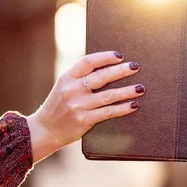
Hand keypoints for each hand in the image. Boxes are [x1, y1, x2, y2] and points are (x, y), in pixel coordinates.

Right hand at [26, 51, 144, 162]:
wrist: (46, 130)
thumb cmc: (60, 104)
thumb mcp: (64, 85)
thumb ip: (81, 76)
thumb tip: (109, 66)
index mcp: (67, 77)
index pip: (88, 62)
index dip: (105, 57)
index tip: (119, 56)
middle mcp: (72, 90)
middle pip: (101, 77)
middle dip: (121, 71)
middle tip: (136, 66)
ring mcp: (78, 106)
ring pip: (108, 95)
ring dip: (126, 91)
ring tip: (140, 88)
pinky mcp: (84, 120)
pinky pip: (108, 113)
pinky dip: (122, 108)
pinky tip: (133, 105)